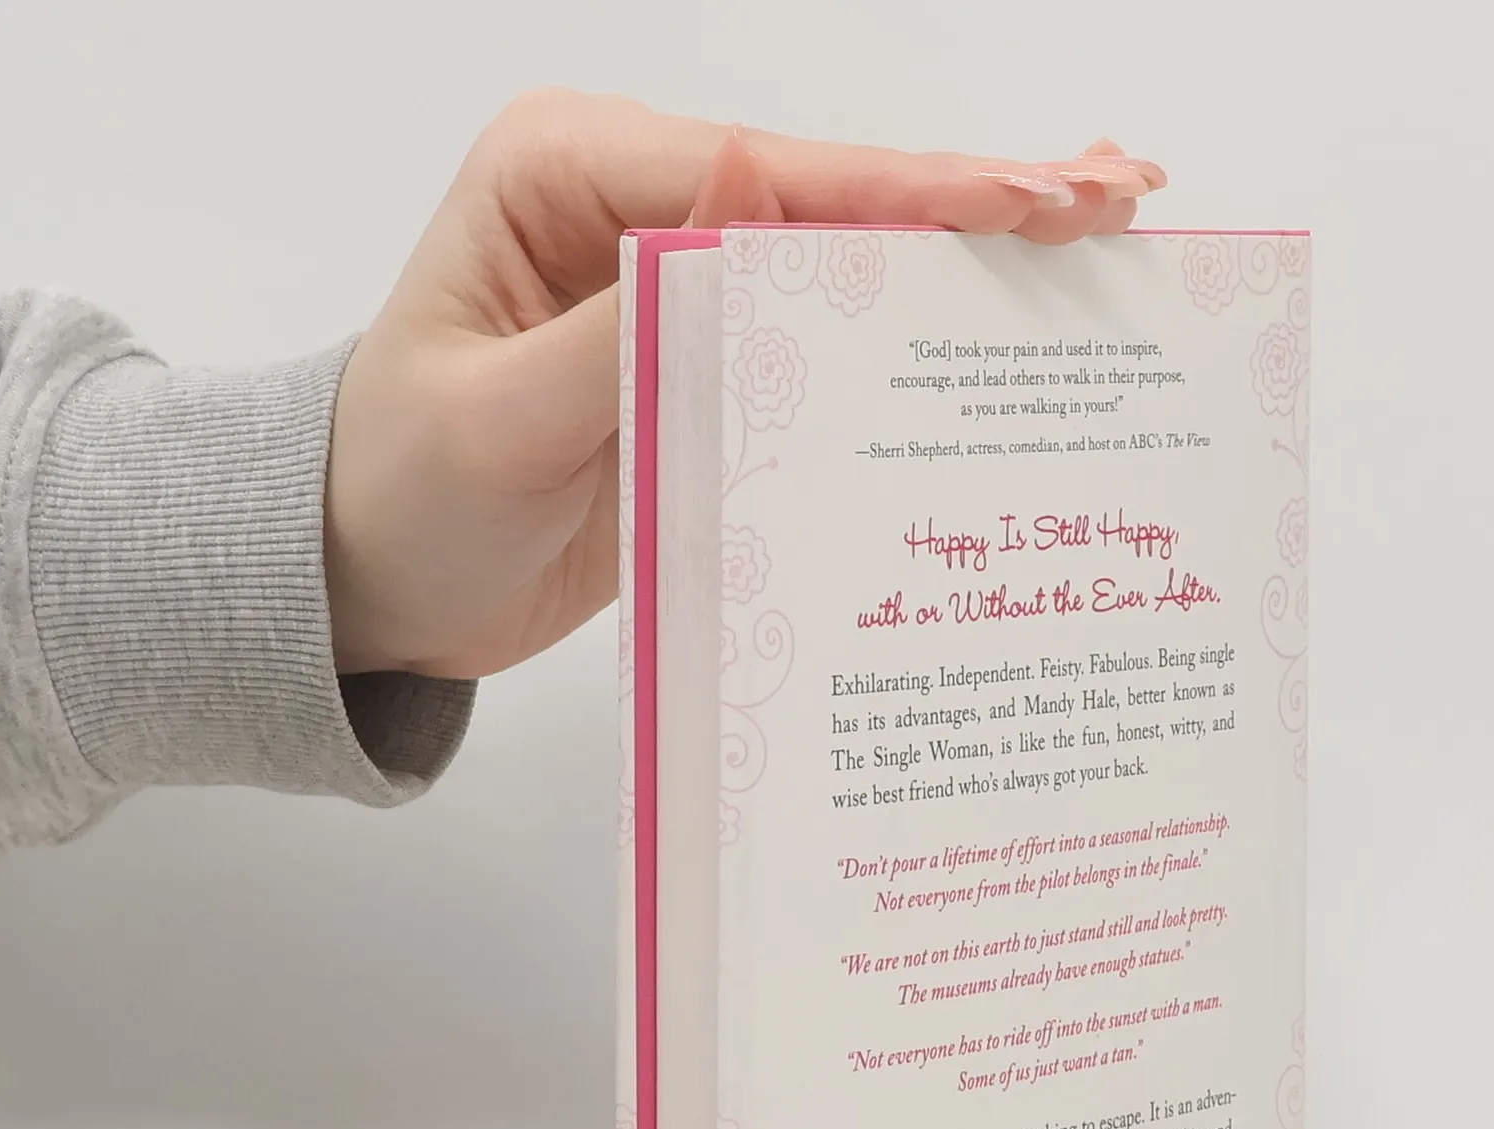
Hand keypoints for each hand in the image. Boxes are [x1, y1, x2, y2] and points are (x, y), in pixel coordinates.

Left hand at [323, 93, 1166, 679]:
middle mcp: (634, 207)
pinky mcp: (703, 362)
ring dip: (970, 252)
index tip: (1037, 203)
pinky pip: (824, 336)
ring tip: (1103, 232)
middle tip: (1124, 192)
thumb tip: (745, 198)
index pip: (772, 176)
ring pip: (846, 257)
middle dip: (978, 198)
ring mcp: (676, 283)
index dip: (911, 197)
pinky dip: (917, 326)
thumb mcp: (500, 420)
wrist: (370, 587)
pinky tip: (1005, 318)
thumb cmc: (401, 499)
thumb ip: (624, 320)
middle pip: (833, 195)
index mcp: (570, 176)